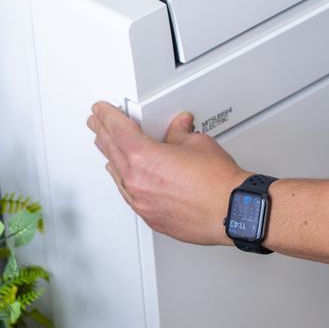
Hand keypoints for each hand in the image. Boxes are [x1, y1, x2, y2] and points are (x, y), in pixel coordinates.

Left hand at [86, 101, 249, 245]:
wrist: (232, 210)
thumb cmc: (218, 182)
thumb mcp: (198, 143)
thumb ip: (180, 134)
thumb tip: (178, 129)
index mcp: (144, 157)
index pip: (117, 130)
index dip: (107, 116)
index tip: (101, 110)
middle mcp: (137, 181)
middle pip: (112, 152)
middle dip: (103, 134)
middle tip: (96, 124)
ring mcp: (142, 202)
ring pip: (118, 176)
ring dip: (111, 159)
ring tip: (106, 148)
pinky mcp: (151, 217)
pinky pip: (129, 196)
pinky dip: (125, 182)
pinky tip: (125, 179)